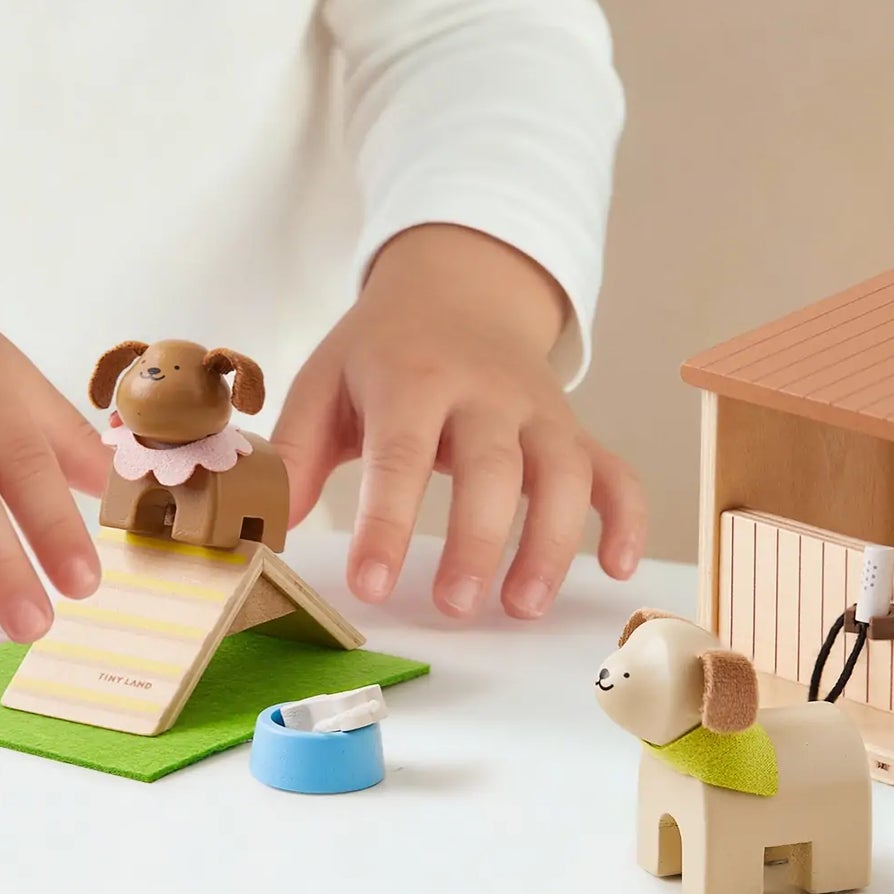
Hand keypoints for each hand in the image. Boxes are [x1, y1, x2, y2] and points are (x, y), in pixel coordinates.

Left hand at [272, 224, 645, 619]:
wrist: (454, 287)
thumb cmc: (381, 351)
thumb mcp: (325, 381)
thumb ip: (294, 451)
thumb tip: (267, 522)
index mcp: (410, 377)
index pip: (400, 454)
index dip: (386, 523)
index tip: (372, 585)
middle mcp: (482, 390)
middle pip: (492, 466)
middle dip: (477, 540)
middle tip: (453, 606)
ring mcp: (536, 408)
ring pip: (562, 473)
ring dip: (552, 542)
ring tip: (520, 607)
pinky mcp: (572, 426)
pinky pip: (614, 470)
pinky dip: (626, 517)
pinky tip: (617, 568)